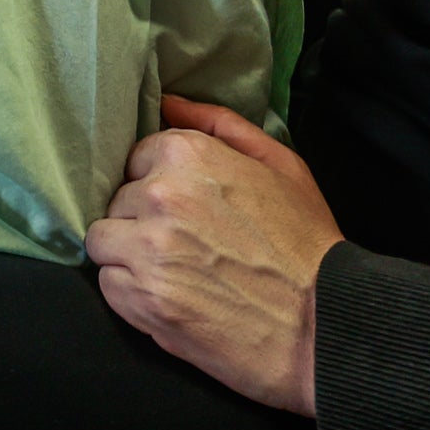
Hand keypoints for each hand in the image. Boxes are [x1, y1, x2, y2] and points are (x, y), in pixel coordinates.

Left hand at [85, 97, 341, 415]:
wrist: (326, 326)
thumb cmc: (308, 243)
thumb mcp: (281, 165)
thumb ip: (219, 125)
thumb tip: (167, 102)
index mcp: (188, 155)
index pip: (137, 159)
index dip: (160, 186)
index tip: (187, 212)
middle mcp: (160, 195)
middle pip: (119, 200)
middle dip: (144, 221)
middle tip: (188, 247)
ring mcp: (147, 249)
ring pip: (104, 241)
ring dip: (129, 256)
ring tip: (174, 274)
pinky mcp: (143, 299)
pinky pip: (108, 285)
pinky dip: (131, 294)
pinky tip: (170, 299)